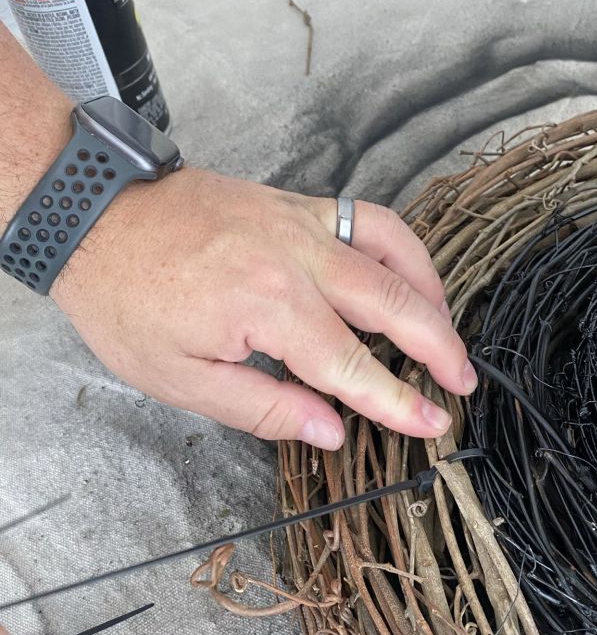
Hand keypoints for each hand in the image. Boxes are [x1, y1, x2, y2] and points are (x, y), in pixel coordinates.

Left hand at [52, 170, 476, 448]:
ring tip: (447, 332)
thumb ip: (264, 408)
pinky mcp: (296, 204)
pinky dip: (402, 248)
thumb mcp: (180, 378)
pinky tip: (407, 276)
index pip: (353, 367)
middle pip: (395, 304)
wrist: (95, 219)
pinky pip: (369, 219)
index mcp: (270, 307)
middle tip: (462, 383)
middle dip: (439, 348)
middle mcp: (298, 257)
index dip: (398, 403)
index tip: (433, 425)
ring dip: (432, 294)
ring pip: (394, 252)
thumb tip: (331, 430)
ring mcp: (301, 222)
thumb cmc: (127, 300)